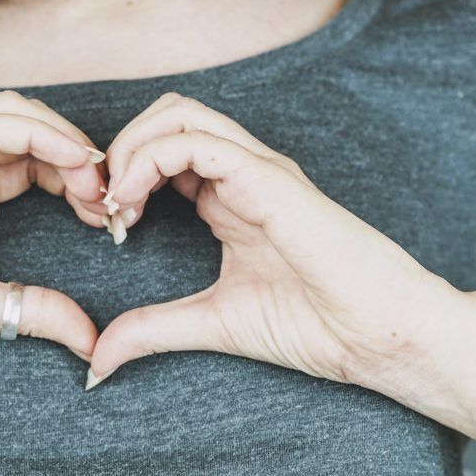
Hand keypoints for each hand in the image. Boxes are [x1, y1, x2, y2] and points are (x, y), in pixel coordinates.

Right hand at [0, 90, 109, 390]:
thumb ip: (31, 311)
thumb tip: (92, 339)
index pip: (39, 164)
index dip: (83, 182)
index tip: (113, 221)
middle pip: (35, 133)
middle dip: (85, 160)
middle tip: (113, 202)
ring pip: (14, 114)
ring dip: (66, 140)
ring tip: (94, 183)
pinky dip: (34, 133)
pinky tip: (70, 159)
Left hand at [87, 93, 475, 416]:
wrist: (376, 336)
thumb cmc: (314, 325)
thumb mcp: (211, 325)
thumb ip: (154, 330)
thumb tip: (98, 359)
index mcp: (231, 199)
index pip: (164, 152)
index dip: (122, 178)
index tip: (106, 228)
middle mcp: (243, 174)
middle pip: (166, 117)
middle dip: (118, 152)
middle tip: (102, 208)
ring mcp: (259, 171)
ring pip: (178, 115)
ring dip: (129, 149)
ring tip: (115, 203)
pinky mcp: (270, 179)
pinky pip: (197, 142)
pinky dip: (150, 160)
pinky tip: (133, 204)